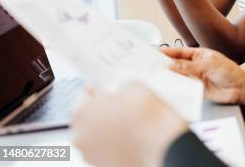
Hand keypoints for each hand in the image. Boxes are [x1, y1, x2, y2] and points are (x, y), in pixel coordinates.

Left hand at [71, 82, 187, 166]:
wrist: (164, 148)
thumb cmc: (148, 117)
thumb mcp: (134, 85)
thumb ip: (118, 87)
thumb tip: (119, 91)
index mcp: (81, 112)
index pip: (85, 94)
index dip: (100, 90)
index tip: (110, 89)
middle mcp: (80, 136)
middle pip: (89, 117)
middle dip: (103, 111)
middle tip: (124, 106)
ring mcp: (91, 155)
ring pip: (98, 135)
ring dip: (110, 129)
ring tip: (132, 124)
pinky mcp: (105, 166)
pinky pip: (108, 150)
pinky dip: (117, 144)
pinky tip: (133, 138)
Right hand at [162, 47, 244, 107]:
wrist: (240, 88)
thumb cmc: (229, 71)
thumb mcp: (209, 65)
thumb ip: (190, 67)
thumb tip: (173, 67)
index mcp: (199, 54)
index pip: (179, 52)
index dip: (167, 52)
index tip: (155, 52)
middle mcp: (195, 65)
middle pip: (176, 64)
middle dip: (164, 64)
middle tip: (151, 65)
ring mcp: (194, 77)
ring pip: (178, 76)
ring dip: (168, 77)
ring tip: (156, 77)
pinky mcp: (195, 89)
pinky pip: (182, 88)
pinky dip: (175, 88)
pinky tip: (168, 87)